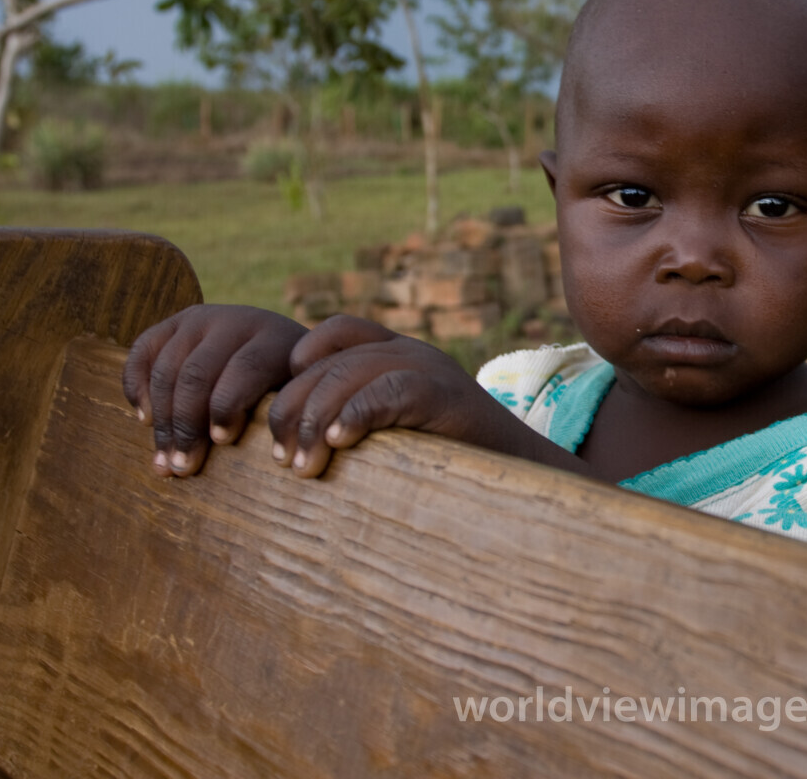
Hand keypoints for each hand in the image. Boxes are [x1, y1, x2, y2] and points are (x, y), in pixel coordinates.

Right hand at [123, 304, 306, 476]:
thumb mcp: (299, 395)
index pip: (246, 367)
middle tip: (183, 466)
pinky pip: (142, 352)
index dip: (228, 405)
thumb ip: (283, 415)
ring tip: (164, 458)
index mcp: (275, 338)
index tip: (221, 441)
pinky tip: (145, 419)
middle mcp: (235, 321)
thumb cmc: (290, 386)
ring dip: (161, 420)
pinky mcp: (173, 323)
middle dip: (187, 425)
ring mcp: (200, 319)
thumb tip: (264, 458)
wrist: (277, 342)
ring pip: (167, 369)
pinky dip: (137, 386)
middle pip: (198, 372)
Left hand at [268, 314, 515, 476]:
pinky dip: (355, 415)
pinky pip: (388, 392)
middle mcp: (411, 351)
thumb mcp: (402, 431)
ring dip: (314, 421)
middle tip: (281, 459)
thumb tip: (297, 447)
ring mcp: (428, 367)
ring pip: (348, 374)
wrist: (525, 474)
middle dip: (294, 410)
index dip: (302, 360)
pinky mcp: (444, 392)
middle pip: (330, 361)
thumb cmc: (456, 463)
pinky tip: (337, 444)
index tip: (285, 413)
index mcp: (400, 353)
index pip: (338, 332)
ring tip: (301, 466)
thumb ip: (365, 421)